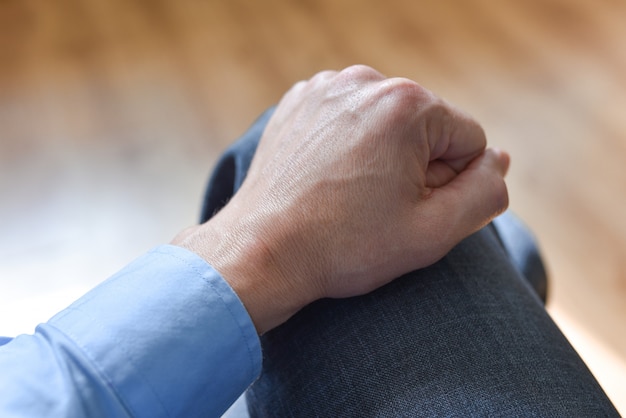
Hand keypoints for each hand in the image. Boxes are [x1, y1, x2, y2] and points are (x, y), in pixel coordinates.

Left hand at [174, 65, 508, 333]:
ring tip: (350, 195)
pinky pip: (349, 120)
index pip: (469, 141)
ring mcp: (326, 87)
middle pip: (427, 128)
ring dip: (383, 156)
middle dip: (416, 167)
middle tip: (376, 207)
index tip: (409, 209)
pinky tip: (329, 178)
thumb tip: (498, 160)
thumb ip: (485, 192)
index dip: (450, 184)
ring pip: (388, 123)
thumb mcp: (433, 232)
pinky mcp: (299, 101)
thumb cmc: (344, 246)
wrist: (261, 251)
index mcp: (408, 105)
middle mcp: (367, 81)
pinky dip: (349, 146)